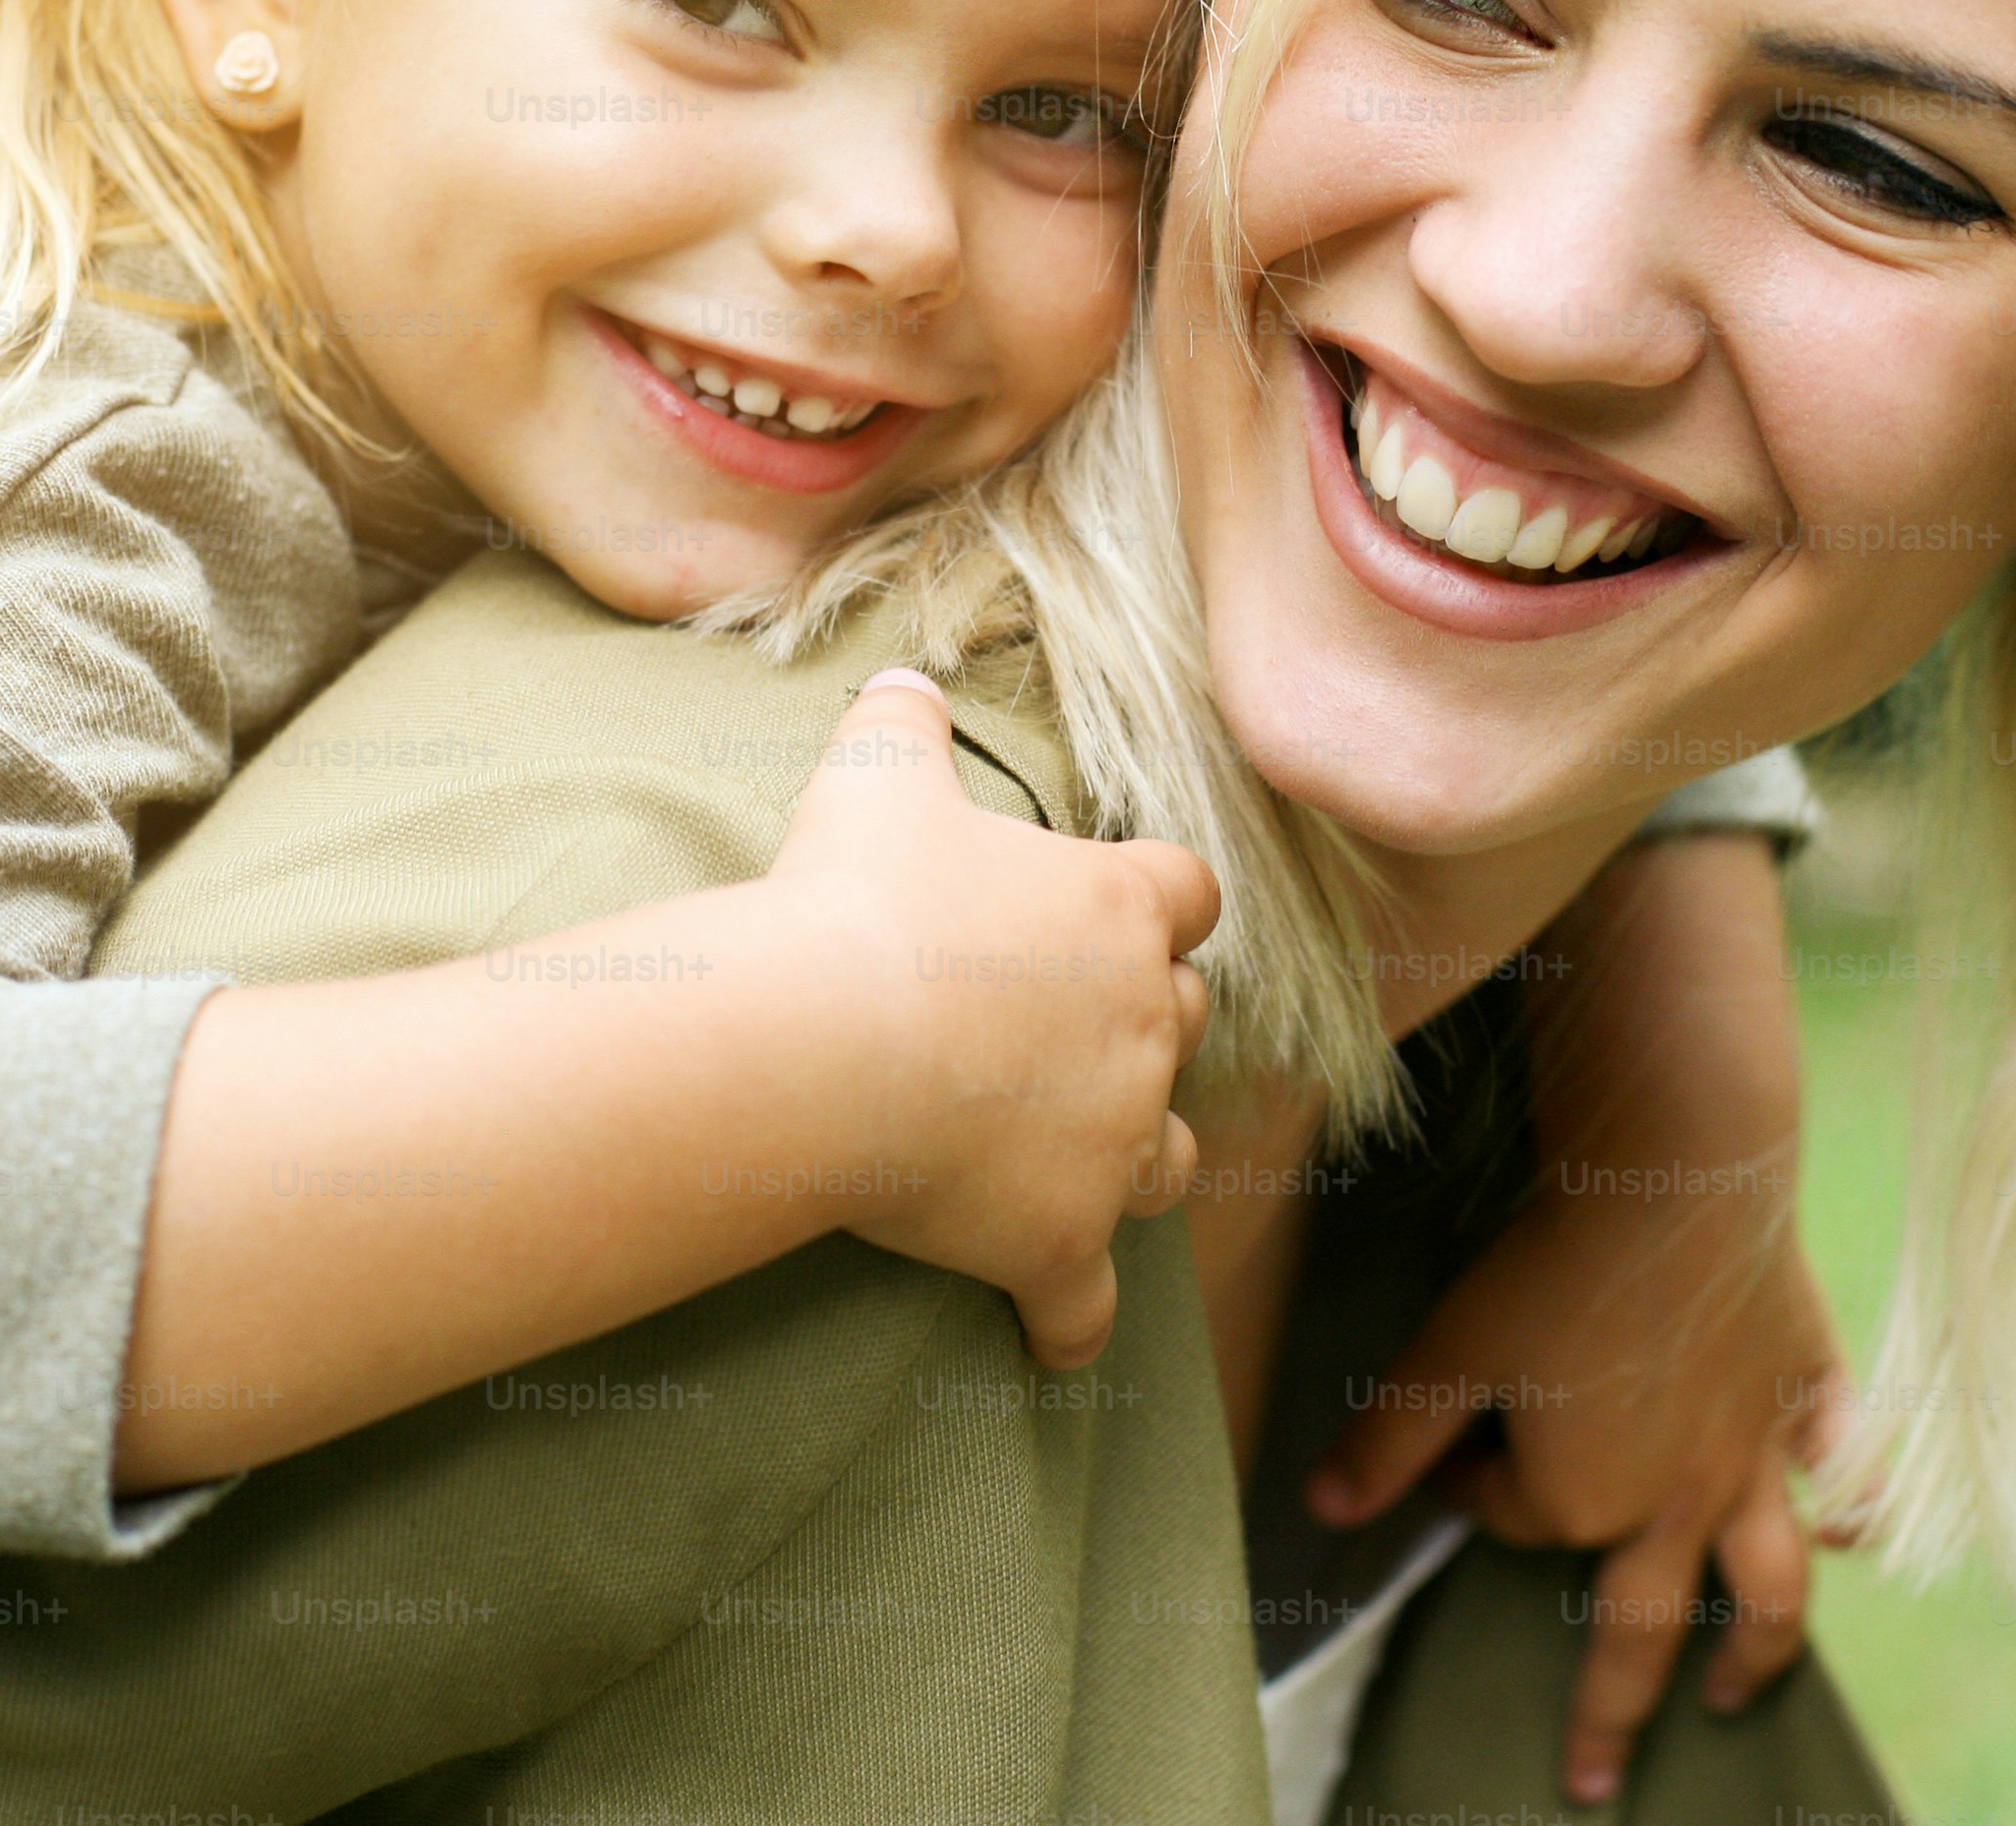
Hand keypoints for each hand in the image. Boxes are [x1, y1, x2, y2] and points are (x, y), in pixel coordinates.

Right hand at [763, 669, 1218, 1371]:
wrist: (825, 1042)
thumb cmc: (855, 898)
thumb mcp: (875, 774)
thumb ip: (904, 722)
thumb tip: (905, 679)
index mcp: (1117, 909)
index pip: (1190, 892)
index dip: (1157, 901)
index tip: (1119, 909)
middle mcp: (1142, 1025)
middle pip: (1183, 1019)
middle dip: (1139, 1022)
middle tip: (1060, 1026)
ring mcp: (1113, 1142)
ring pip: (1170, 1155)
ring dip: (1134, 1152)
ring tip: (1079, 1158)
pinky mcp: (1061, 1239)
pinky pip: (1086, 1304)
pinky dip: (1072, 1320)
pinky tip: (1052, 1335)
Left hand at [1308, 1157, 1860, 1803]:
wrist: (1678, 1174)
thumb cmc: (1554, 1263)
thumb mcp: (1449, 1349)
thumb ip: (1391, 1439)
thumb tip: (1322, 1506)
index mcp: (1586, 1500)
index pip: (1521, 1524)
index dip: (1478, 1490)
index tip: (1460, 1455)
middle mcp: (1678, 1502)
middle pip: (1643, 1627)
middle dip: (1612, 1711)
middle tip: (1594, 1778)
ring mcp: (1755, 1455)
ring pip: (1769, 1585)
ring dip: (1756, 1652)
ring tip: (1736, 1696)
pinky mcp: (1811, 1393)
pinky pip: (1846, 1468)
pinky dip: (1854, 1503)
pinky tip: (1849, 1530)